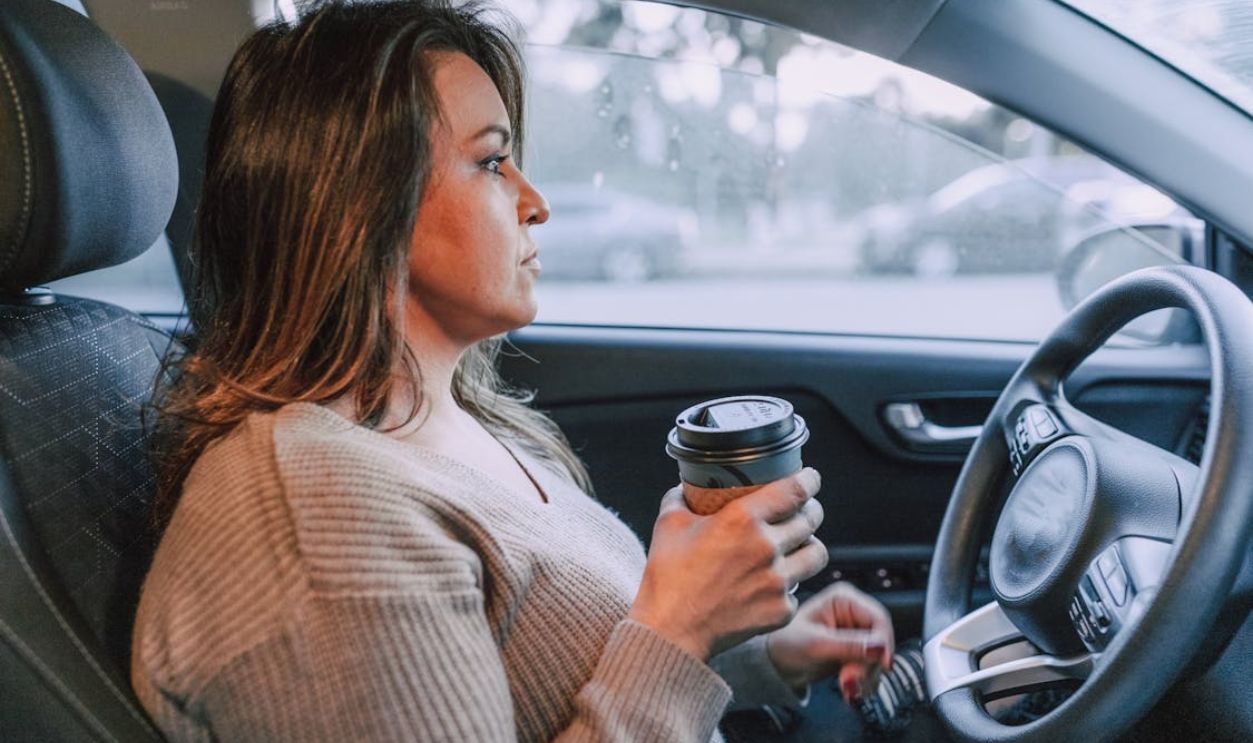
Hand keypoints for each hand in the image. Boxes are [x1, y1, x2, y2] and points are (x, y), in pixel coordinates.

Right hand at [628, 469, 827, 661]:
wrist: (671, 631)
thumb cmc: (667, 577)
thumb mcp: (668, 524)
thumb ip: (680, 498)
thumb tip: (685, 488)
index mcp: (742, 520)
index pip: (794, 491)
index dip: (809, 480)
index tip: (810, 478)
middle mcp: (767, 548)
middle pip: (811, 519)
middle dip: (811, 510)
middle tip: (803, 509)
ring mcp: (777, 582)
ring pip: (817, 554)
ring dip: (808, 545)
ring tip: (797, 545)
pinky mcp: (781, 610)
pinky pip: (798, 589)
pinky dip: (788, 584)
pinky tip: (771, 582)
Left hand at [765, 581, 893, 696]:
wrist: (776, 665)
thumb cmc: (786, 645)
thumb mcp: (816, 645)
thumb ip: (849, 645)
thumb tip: (880, 648)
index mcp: (843, 599)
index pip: (878, 618)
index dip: (883, 642)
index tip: (882, 664)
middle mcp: (853, 612)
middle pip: (881, 640)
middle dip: (868, 664)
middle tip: (850, 681)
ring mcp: (856, 632)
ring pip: (879, 657)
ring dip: (866, 676)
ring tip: (845, 686)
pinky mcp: (856, 650)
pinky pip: (872, 667)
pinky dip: (864, 680)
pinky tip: (849, 688)